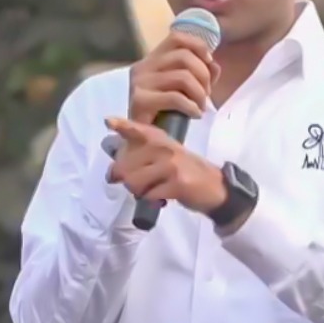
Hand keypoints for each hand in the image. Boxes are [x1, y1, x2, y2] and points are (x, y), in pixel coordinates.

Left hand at [104, 117, 225, 214]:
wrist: (215, 186)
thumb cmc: (184, 170)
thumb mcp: (165, 154)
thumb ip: (140, 157)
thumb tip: (111, 174)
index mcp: (159, 139)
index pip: (137, 130)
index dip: (122, 125)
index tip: (108, 121)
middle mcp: (163, 148)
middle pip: (125, 167)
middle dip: (127, 180)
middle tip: (141, 184)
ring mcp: (170, 165)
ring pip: (134, 182)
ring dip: (139, 192)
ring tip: (152, 190)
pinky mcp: (176, 183)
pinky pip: (149, 196)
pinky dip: (152, 201)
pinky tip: (162, 198)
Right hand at [128, 31, 220, 122]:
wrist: (145, 141)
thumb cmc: (167, 113)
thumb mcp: (187, 89)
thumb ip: (201, 72)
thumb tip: (213, 64)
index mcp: (152, 59)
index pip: (176, 38)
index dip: (197, 46)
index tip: (209, 61)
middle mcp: (143, 67)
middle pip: (184, 56)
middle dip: (203, 75)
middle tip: (206, 94)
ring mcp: (139, 83)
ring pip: (183, 77)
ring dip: (200, 94)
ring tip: (200, 106)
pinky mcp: (139, 101)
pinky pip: (175, 97)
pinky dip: (192, 107)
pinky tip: (195, 115)